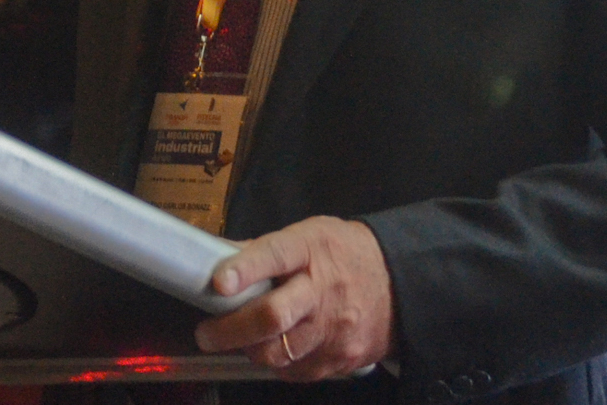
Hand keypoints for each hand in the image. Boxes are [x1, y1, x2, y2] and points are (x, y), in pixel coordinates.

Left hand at [195, 216, 394, 380]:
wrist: (399, 283)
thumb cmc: (346, 255)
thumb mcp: (311, 234)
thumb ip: (265, 250)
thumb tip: (220, 257)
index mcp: (311, 249)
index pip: (275, 255)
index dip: (245, 269)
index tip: (219, 282)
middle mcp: (322, 291)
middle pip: (272, 316)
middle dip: (230, 330)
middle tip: (207, 334)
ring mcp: (332, 329)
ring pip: (278, 353)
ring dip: (250, 350)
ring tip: (242, 340)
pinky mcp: (339, 359)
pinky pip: (294, 371)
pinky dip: (278, 363)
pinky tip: (278, 347)